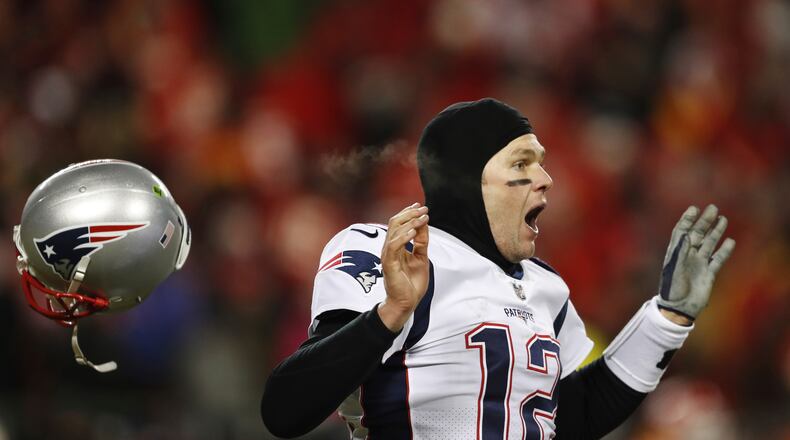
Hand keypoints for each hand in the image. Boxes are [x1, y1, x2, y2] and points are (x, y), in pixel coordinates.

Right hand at [378, 202, 429, 331]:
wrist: (406, 303)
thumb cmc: (411, 284)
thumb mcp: (421, 258)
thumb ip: (421, 242)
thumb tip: (424, 225)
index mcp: (395, 246)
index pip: (398, 224)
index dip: (408, 213)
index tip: (421, 206)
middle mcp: (389, 248)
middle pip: (395, 223)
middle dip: (410, 213)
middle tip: (424, 209)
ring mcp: (388, 255)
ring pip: (394, 231)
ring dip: (410, 222)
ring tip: (422, 217)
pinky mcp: (389, 264)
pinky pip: (394, 246)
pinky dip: (403, 237)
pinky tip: (414, 231)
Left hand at [657, 204, 735, 319]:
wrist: (678, 308)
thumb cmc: (671, 288)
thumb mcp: (673, 268)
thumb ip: (680, 251)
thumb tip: (686, 234)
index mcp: (676, 252)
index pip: (682, 231)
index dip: (687, 220)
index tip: (694, 208)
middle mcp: (688, 256)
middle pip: (697, 234)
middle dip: (704, 221)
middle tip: (713, 208)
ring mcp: (699, 264)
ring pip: (709, 244)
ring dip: (715, 232)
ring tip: (723, 219)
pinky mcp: (709, 274)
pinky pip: (718, 259)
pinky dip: (724, 251)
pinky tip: (730, 241)